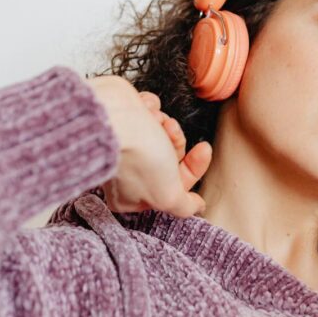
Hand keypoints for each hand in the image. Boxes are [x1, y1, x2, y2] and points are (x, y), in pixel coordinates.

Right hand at [88, 77, 211, 217]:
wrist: (113, 116)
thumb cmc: (139, 158)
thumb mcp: (167, 194)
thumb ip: (183, 206)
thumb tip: (197, 207)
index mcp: (132, 197)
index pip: (173, 187)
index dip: (192, 169)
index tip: (204, 151)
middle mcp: (127, 173)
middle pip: (169, 158)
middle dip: (175, 141)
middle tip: (172, 131)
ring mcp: (124, 145)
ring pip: (161, 133)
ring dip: (164, 124)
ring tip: (155, 119)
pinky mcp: (122, 119)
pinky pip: (148, 113)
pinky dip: (150, 109)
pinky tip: (144, 110)